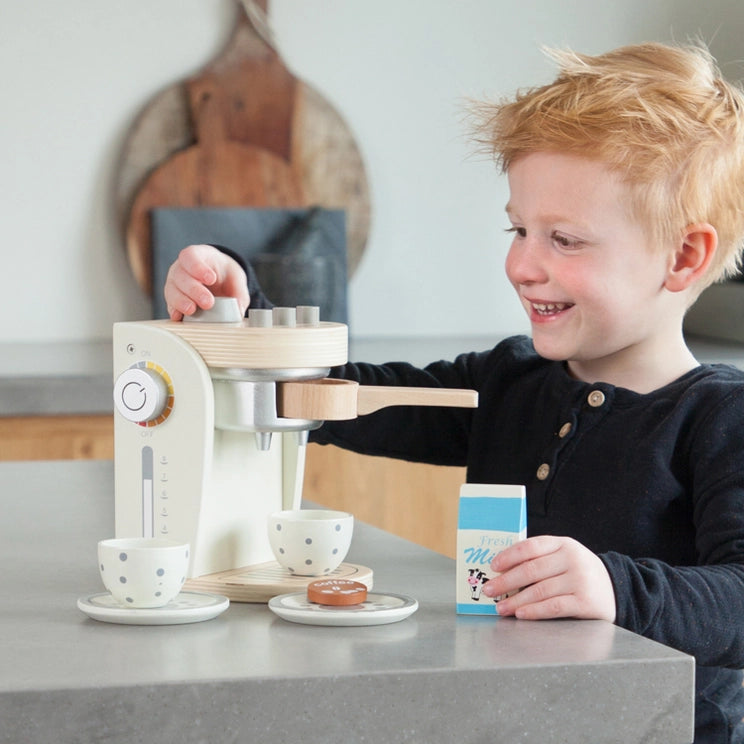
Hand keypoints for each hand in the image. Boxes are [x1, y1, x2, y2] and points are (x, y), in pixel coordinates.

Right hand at [164, 244, 249, 320]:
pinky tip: (179, 317)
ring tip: (192, 310)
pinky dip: (174, 311)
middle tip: (208, 302)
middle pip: (181, 276)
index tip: (211, 279)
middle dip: (194, 290)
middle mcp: (181, 268)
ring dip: (181, 301)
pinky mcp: (173, 300)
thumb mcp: (235, 277)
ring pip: (171, 290)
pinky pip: (170, 305)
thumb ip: (239, 292)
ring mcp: (174, 284)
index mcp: (196, 256)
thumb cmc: (223, 273)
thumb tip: (239, 310)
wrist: (217, 277)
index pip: (190, 256)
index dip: (198, 267)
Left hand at [482, 535, 616, 621]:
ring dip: (516, 600)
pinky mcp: (586, 602)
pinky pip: (553, 607)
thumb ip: (541, 559)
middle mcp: (572, 559)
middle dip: (506, 581)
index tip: (493, 566)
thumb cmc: (580, 573)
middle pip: (531, 570)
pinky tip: (521, 614)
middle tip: (489, 590)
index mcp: (563, 544)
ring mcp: (580, 580)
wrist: (618, 590)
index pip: (531, 546)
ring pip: (540, 590)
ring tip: (501, 608)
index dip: (509, 556)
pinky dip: (534, 611)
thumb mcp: (565, 557)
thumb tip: (503, 570)